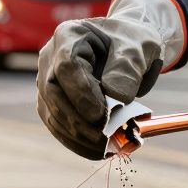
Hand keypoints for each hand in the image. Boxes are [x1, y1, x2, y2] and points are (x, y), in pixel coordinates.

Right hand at [36, 0, 185, 158]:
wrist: (128, 48)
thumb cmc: (133, 42)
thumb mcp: (139, 47)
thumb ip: (128, 68)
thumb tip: (116, 98)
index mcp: (69, 35)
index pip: (66, 66)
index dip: (81, 92)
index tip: (101, 115)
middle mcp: (50, 58)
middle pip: (53, 92)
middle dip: (79, 120)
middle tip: (105, 137)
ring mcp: (48, 81)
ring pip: (52, 113)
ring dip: (78, 135)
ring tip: (106, 147)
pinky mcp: (52, 103)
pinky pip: (58, 125)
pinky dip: (76, 142)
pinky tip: (98, 152)